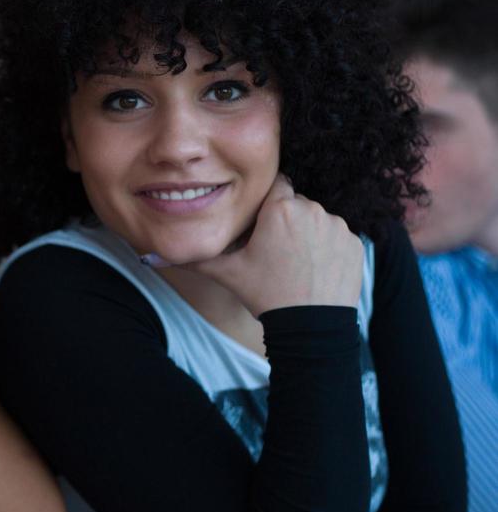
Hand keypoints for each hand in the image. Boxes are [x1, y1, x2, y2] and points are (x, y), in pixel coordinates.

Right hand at [189, 174, 363, 316]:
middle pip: (294, 204)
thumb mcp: (227, 274)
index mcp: (279, 209)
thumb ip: (196, 257)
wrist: (312, 327)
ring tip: (296, 263)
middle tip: (274, 250)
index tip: (262, 222)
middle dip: (285, 220)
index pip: (274, 185)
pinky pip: (336, 236)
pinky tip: (315, 270)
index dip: (266, 204)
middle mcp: (311, 209)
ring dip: (307, 234)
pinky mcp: (354, 243)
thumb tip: (158, 256)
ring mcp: (337, 226)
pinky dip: (327, 248)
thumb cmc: (267, 295)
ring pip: (316, 220)